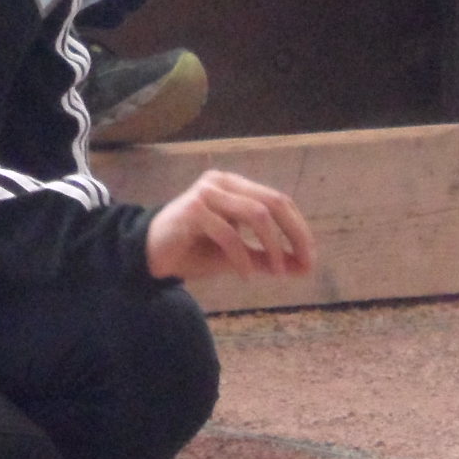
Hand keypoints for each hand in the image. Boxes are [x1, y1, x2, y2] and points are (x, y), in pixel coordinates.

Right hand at [145, 169, 316, 282]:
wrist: (149, 256)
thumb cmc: (193, 251)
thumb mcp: (238, 256)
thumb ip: (267, 258)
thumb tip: (303, 267)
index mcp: (235, 186)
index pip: (279, 200)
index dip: (299, 229)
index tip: (310, 259)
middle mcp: (222, 182)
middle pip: (274, 202)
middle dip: (295, 234)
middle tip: (305, 264)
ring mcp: (207, 193)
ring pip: (256, 213)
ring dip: (273, 246)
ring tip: (277, 272)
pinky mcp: (193, 210)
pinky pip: (229, 233)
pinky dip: (243, 257)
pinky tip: (246, 276)